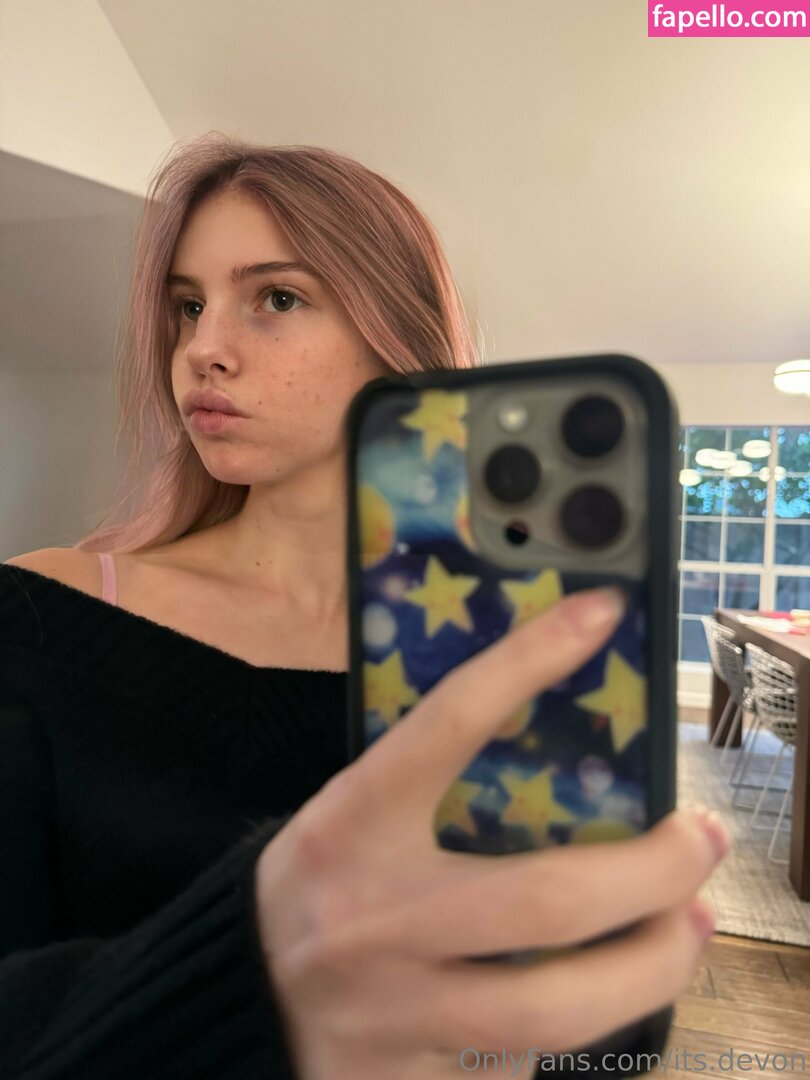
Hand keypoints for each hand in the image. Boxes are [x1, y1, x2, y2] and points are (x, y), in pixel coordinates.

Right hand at [254, 587, 728, 1079]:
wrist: (235, 994)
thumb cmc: (318, 882)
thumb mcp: (353, 813)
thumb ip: (431, 784)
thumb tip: (551, 743)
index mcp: (353, 822)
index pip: (448, 723)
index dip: (527, 660)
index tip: (600, 614)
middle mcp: (374, 915)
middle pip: (546, 898)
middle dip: (655, 870)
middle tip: (703, 839)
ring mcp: (391, 1010)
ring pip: (554, 1007)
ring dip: (653, 966)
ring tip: (692, 926)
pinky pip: (518, 1065)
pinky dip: (570, 1027)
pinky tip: (593, 994)